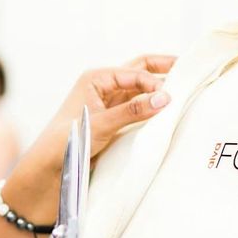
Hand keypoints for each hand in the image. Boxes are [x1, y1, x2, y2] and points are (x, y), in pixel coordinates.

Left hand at [40, 54, 177, 161]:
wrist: (48, 168)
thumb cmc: (64, 141)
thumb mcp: (100, 124)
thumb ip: (132, 111)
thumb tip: (165, 98)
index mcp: (96, 78)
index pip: (135, 72)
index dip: (155, 82)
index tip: (171, 97)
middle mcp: (103, 87)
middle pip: (139, 71)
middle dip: (163, 69)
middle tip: (189, 70)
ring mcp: (109, 103)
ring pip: (140, 90)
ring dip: (158, 90)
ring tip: (183, 90)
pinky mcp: (112, 120)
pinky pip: (137, 108)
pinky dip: (151, 108)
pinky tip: (165, 112)